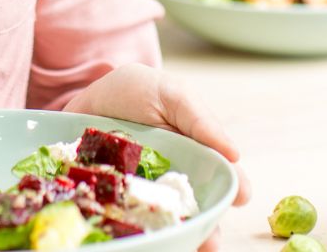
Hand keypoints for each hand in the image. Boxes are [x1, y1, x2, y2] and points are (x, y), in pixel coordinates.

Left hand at [62, 65, 252, 251]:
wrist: (87, 94)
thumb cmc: (137, 90)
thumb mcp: (171, 95)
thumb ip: (199, 120)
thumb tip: (234, 153)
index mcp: (195, 153)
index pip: (219, 175)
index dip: (231, 189)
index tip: (239, 198)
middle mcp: (173, 178)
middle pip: (195, 207)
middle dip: (205, 226)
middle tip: (211, 241)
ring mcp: (144, 191)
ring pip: (163, 219)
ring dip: (175, 234)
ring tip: (177, 244)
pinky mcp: (115, 198)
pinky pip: (126, 217)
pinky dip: (133, 231)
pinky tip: (139, 240)